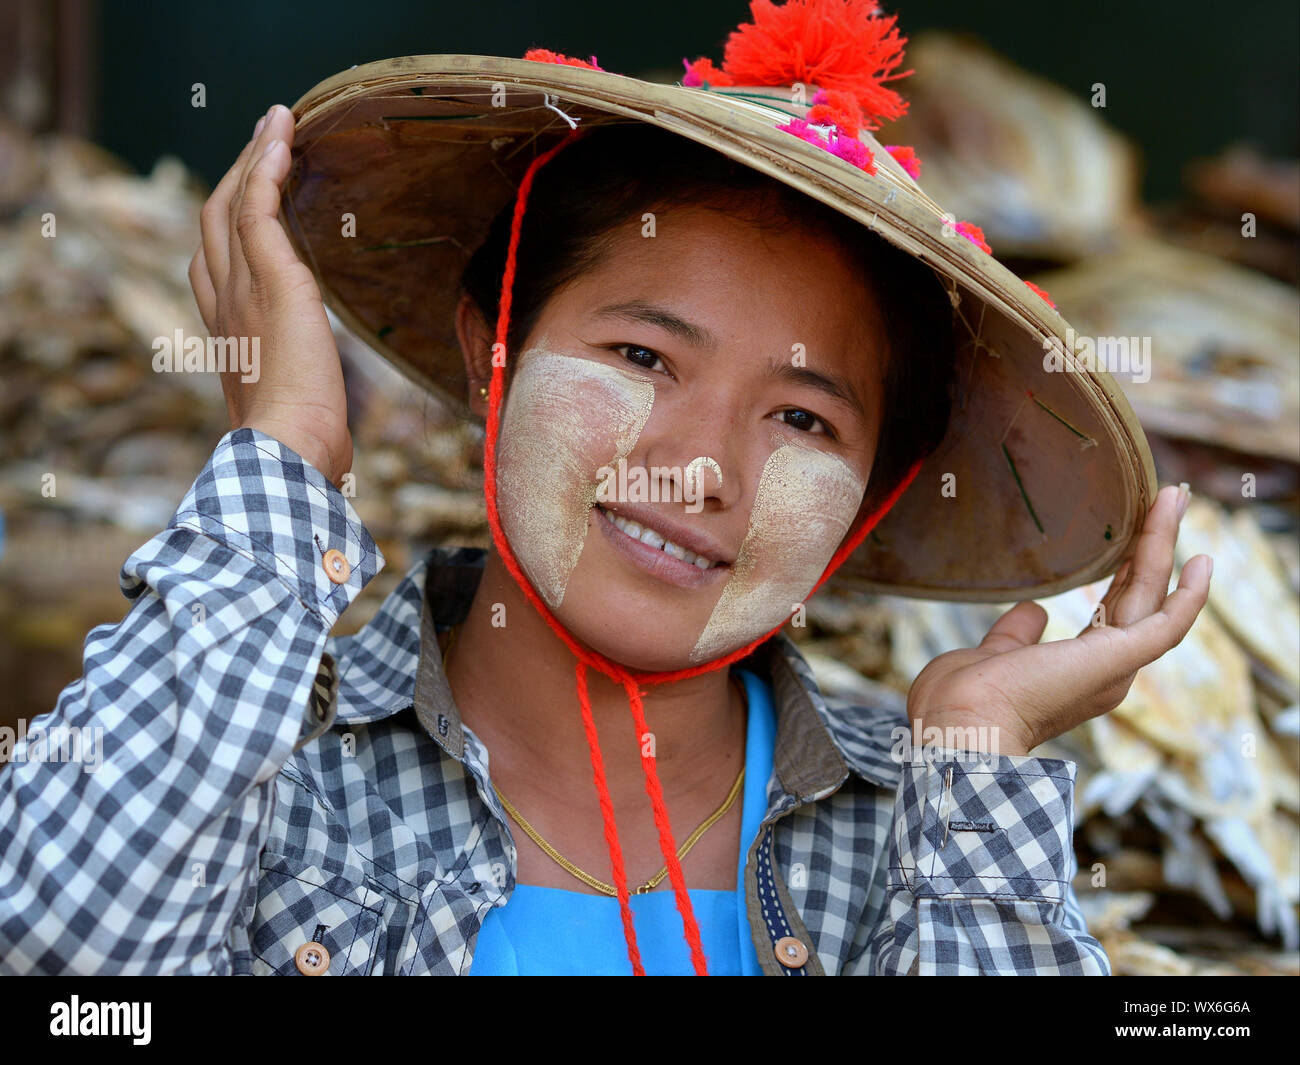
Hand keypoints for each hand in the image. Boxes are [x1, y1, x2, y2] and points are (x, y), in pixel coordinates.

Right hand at [188, 104, 351, 484]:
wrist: (289, 451)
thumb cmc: (299, 448)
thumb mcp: (298, 416)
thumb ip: (307, 407)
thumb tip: (336, 442)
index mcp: (228, 335)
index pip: (215, 267)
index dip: (229, 229)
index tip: (249, 201)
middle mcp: (225, 304)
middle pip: (216, 222)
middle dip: (236, 176)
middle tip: (261, 141)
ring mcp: (242, 288)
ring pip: (232, 204)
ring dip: (252, 157)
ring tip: (275, 122)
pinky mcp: (272, 279)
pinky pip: (256, 207)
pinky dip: (265, 167)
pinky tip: (281, 137)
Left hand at [906, 484, 1212, 755]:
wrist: (960, 728)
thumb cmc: (963, 702)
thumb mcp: (994, 655)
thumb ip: (1016, 634)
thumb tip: (1034, 610)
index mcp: (1078, 673)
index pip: (1115, 612)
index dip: (1127, 572)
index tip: (1135, 537)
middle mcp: (1105, 673)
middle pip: (1140, 596)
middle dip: (1153, 547)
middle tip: (1168, 500)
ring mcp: (1113, 667)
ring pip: (1151, 595)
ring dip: (1164, 545)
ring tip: (1174, 498)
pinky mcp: (1116, 661)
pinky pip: (1166, 626)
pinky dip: (1188, 597)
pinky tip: (1201, 561)